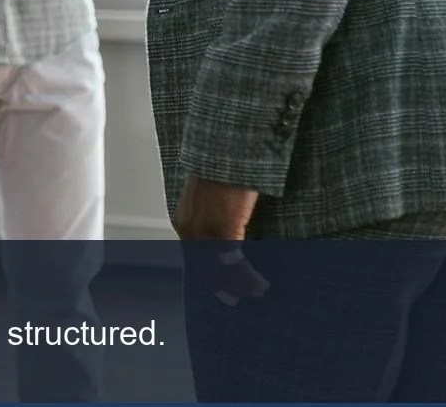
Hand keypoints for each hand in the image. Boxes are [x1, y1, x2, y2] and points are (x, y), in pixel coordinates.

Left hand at [174, 173, 269, 307]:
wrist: (226, 146)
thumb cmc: (224, 164)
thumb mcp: (214, 193)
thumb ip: (217, 213)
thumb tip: (232, 229)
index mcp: (186, 219)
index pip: (193, 256)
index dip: (208, 274)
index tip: (220, 288)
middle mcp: (190, 227)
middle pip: (203, 269)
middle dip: (221, 286)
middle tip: (234, 299)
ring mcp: (204, 230)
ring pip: (218, 270)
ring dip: (239, 285)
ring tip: (257, 290)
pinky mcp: (223, 228)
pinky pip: (233, 262)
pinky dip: (247, 277)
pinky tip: (259, 283)